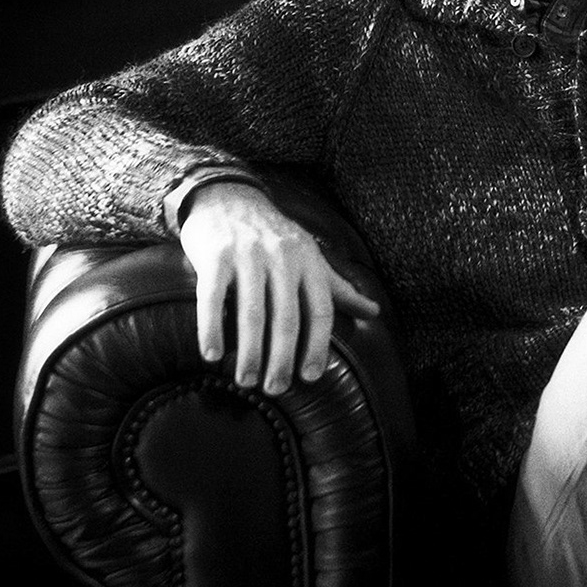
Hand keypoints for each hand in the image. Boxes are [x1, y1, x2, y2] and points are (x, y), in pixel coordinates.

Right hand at [178, 182, 379, 393]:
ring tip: (246, 380)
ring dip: (249, 352)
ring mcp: (248, 256)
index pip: (320, 311)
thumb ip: (339, 289)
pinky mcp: (215, 256)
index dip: (317, 346)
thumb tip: (375, 313)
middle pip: (286, 318)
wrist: (228, 198)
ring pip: (251, 312)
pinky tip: (211, 354)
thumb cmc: (275, 238)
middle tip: (275, 388)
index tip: (310, 377)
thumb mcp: (312, 258)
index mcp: (309, 263)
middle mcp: (283, 259)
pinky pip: (212, 298)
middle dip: (282, 358)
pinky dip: (212, 328)